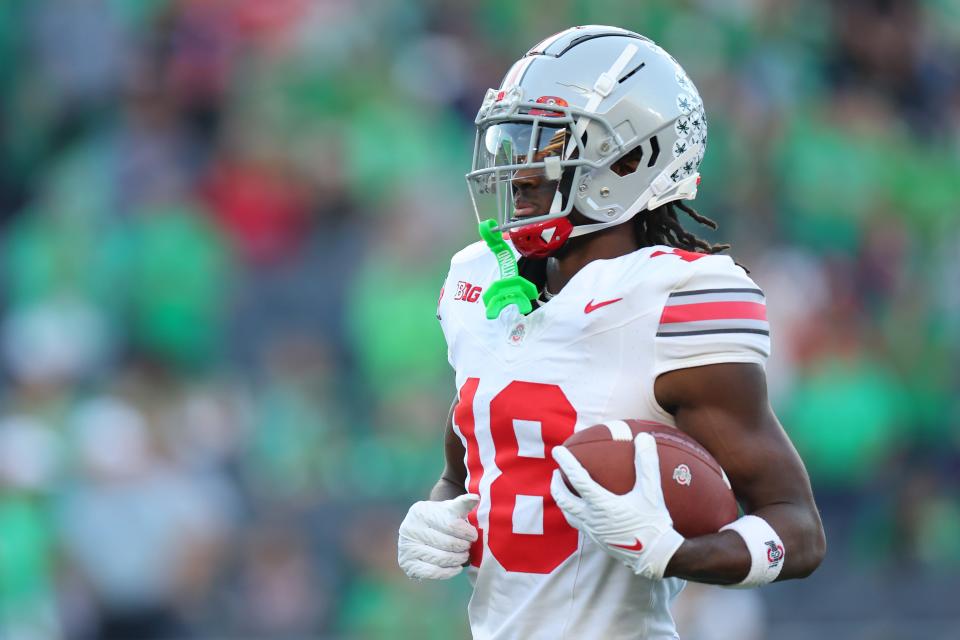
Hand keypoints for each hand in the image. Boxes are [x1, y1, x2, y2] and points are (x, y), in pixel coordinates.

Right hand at [398, 493, 479, 579]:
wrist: (419, 532)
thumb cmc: (439, 519)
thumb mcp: (449, 508)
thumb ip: (462, 503)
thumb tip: (476, 497)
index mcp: (421, 511)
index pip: (451, 525)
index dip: (467, 532)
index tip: (473, 535)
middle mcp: (410, 528)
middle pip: (447, 543)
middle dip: (463, 547)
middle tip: (468, 547)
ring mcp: (407, 547)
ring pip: (442, 558)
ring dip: (458, 559)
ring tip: (464, 556)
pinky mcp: (408, 564)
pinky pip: (433, 572)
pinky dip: (449, 572)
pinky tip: (456, 567)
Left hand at [550, 433, 683, 579]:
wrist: (657, 556)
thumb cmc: (653, 523)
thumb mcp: (651, 492)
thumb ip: (647, 464)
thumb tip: (645, 438)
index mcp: (602, 504)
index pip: (577, 479)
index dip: (566, 462)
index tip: (557, 450)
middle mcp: (592, 519)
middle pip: (564, 499)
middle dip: (556, 484)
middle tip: (555, 472)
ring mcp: (593, 532)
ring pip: (569, 514)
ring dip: (562, 500)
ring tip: (564, 490)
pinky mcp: (598, 541)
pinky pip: (579, 524)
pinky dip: (574, 512)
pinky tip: (584, 510)